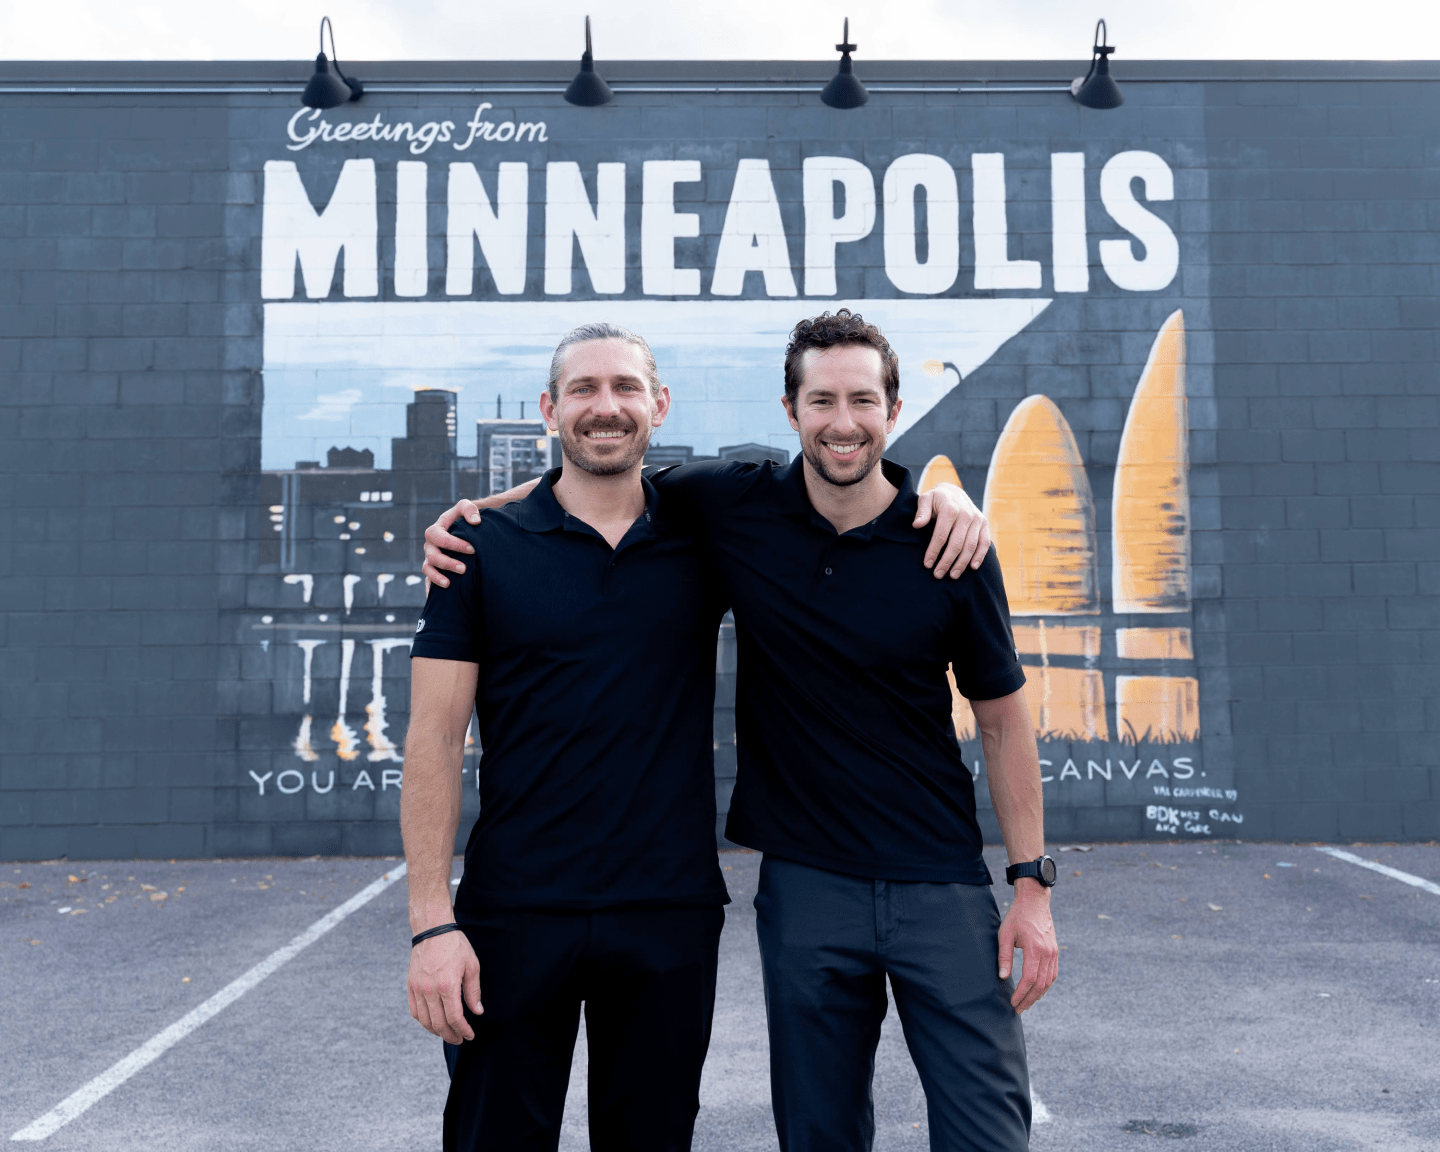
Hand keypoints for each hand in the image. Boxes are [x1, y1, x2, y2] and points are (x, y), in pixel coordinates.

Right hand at [407, 928, 482, 1042]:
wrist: (432, 929)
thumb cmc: (455, 945)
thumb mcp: (471, 965)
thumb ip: (473, 991)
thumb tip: (477, 1012)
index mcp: (447, 986)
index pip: (454, 1018)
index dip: (463, 1030)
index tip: (470, 1035)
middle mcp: (430, 990)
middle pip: (439, 1024)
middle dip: (451, 1036)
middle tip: (460, 1039)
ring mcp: (418, 989)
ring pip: (425, 1021)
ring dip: (437, 1032)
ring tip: (447, 1034)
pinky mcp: (410, 986)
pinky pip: (414, 1011)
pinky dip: (423, 1022)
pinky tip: (433, 1023)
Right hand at [422, 500, 481, 588]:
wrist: (461, 529)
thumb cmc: (463, 519)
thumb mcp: (465, 508)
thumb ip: (469, 509)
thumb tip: (476, 521)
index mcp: (435, 531)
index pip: (440, 538)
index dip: (455, 544)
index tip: (473, 549)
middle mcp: (430, 546)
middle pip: (432, 556)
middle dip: (447, 563)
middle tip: (464, 569)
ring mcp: (430, 559)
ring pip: (428, 569)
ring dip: (437, 577)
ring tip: (449, 584)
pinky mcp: (433, 570)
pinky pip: (428, 581)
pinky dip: (431, 589)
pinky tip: (438, 597)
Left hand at [913, 483, 991, 577]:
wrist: (954, 492)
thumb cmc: (936, 499)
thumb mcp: (926, 499)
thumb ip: (921, 511)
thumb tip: (917, 525)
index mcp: (950, 508)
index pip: (941, 535)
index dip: (933, 551)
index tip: (927, 564)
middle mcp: (966, 514)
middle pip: (956, 544)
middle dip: (947, 561)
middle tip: (938, 574)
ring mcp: (977, 519)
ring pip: (971, 546)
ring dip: (962, 563)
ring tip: (952, 575)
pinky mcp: (984, 524)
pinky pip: (984, 542)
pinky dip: (980, 556)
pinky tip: (972, 567)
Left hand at [998, 880, 1057, 1012]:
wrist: (1035, 902)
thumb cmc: (1017, 917)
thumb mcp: (1005, 934)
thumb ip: (1004, 956)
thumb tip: (1002, 977)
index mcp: (1035, 949)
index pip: (1030, 979)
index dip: (1021, 993)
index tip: (1013, 1003)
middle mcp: (1047, 953)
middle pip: (1040, 984)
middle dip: (1029, 999)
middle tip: (1018, 1009)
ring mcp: (1053, 953)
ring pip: (1048, 981)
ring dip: (1038, 995)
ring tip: (1026, 1003)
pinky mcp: (1055, 952)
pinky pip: (1052, 974)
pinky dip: (1045, 985)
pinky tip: (1036, 991)